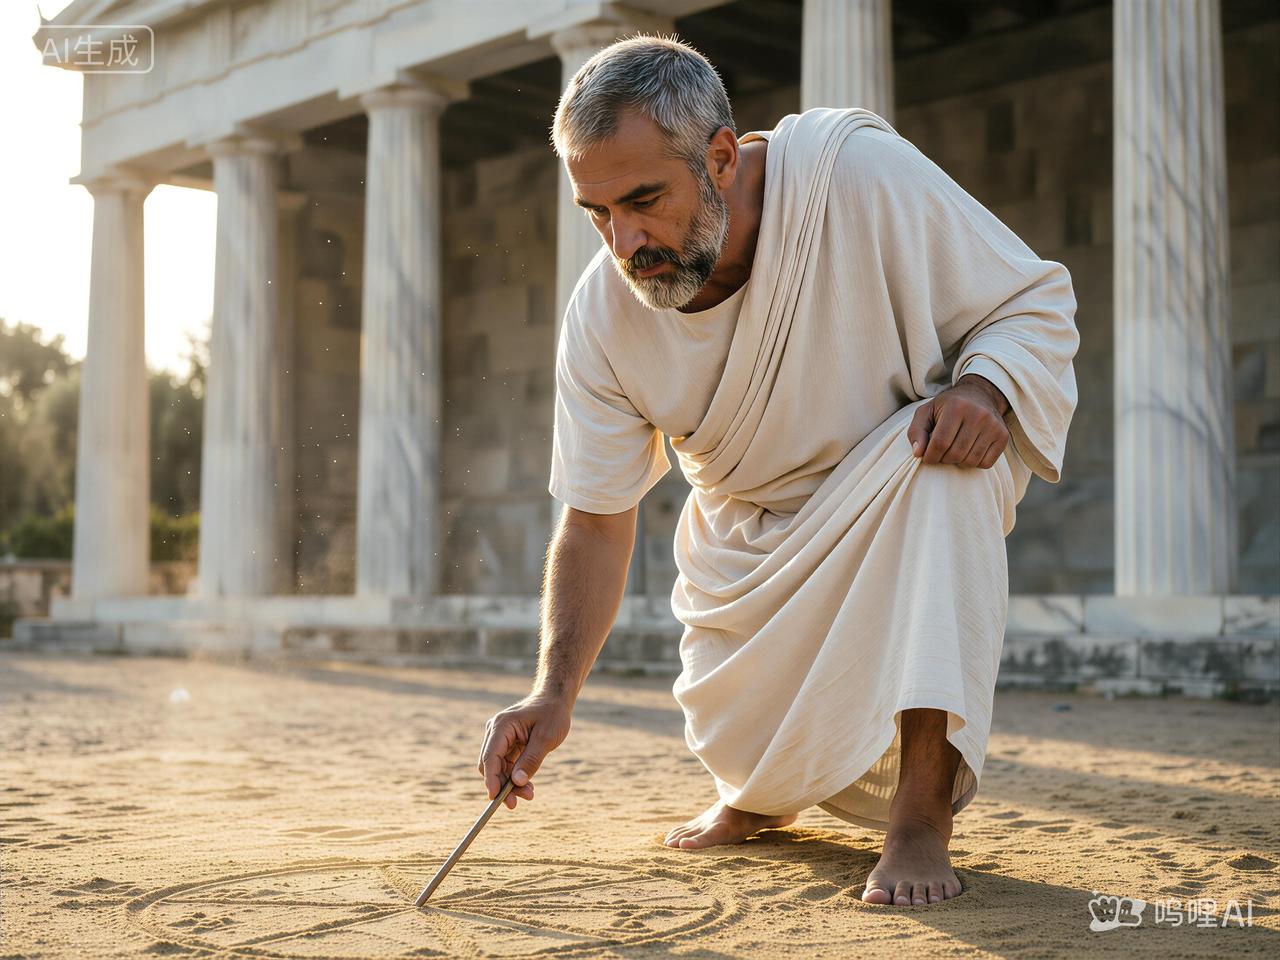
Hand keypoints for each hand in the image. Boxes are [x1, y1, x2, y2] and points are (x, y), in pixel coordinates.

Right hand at [476, 693, 572, 809]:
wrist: (555, 700)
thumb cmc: (552, 714)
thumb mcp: (546, 738)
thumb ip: (531, 760)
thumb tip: (516, 782)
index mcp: (502, 726)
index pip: (490, 757)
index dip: (491, 779)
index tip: (495, 798)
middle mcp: (496, 732)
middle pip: (490, 765)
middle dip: (501, 785)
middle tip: (516, 803)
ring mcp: (500, 738)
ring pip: (498, 768)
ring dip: (509, 784)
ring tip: (529, 795)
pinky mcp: (507, 745)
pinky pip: (506, 765)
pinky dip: (514, 777)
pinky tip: (527, 787)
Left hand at [907, 375, 1010, 468]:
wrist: (980, 394)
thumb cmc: (948, 406)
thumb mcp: (926, 412)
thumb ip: (916, 431)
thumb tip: (918, 453)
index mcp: (956, 407)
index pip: (940, 443)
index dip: (930, 456)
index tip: (927, 456)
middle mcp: (978, 415)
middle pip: (955, 454)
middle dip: (943, 459)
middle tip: (941, 452)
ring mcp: (993, 426)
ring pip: (970, 461)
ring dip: (958, 461)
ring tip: (954, 449)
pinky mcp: (1003, 436)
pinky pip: (986, 463)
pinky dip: (974, 462)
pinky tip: (969, 450)